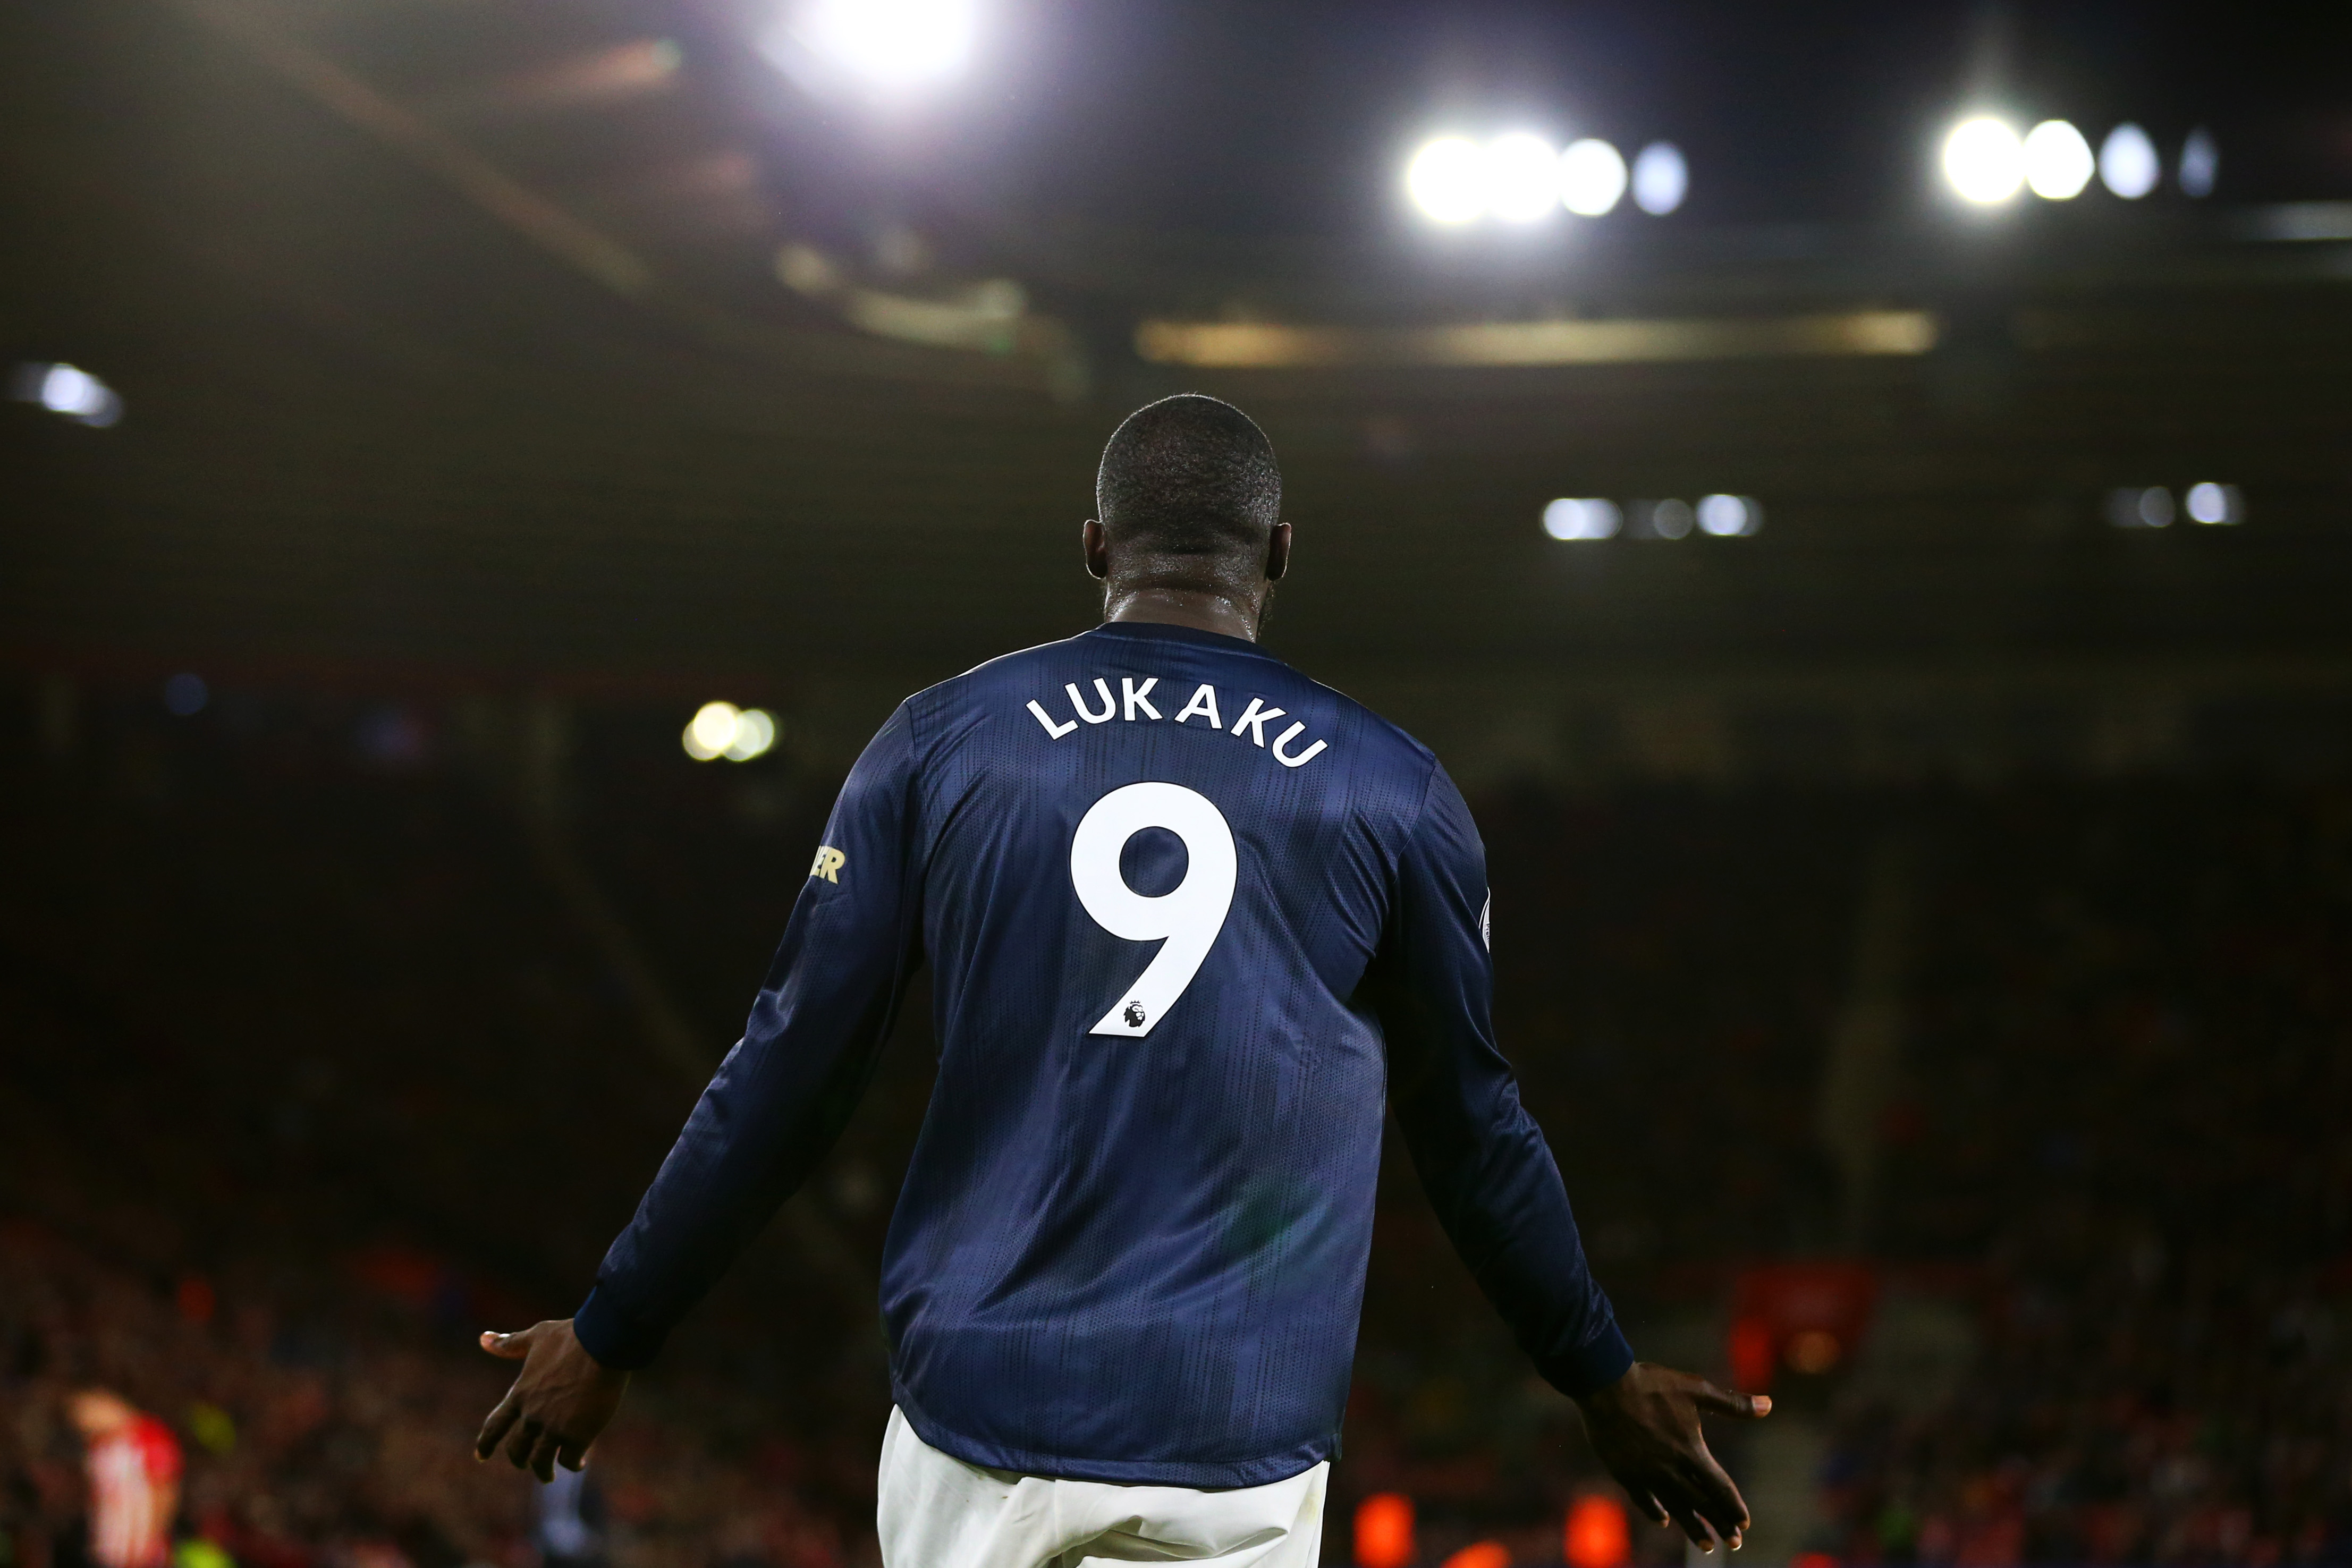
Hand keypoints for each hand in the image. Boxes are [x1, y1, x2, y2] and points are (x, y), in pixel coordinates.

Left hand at [473, 1319, 629, 1481]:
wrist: (602, 1342)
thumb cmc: (571, 1336)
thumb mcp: (536, 1336)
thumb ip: (510, 1344)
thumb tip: (483, 1338)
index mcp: (520, 1394)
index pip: (494, 1426)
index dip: (485, 1443)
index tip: (481, 1456)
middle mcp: (532, 1416)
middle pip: (516, 1450)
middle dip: (519, 1459)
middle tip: (525, 1463)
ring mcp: (554, 1427)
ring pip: (540, 1462)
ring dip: (543, 1472)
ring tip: (549, 1475)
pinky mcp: (578, 1434)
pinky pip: (569, 1459)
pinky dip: (572, 1464)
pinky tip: (578, 1463)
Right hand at [1575, 1362, 1769, 1551]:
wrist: (1605, 1383)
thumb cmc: (1653, 1384)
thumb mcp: (1696, 1389)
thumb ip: (1732, 1403)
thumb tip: (1768, 1405)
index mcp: (1691, 1450)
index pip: (1719, 1486)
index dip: (1733, 1506)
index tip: (1745, 1523)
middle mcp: (1671, 1468)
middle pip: (1701, 1503)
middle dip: (1720, 1524)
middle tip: (1735, 1543)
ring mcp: (1647, 1473)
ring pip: (1675, 1507)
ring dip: (1693, 1526)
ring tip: (1707, 1545)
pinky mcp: (1625, 1472)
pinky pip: (1643, 1499)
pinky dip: (1655, 1511)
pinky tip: (1663, 1520)